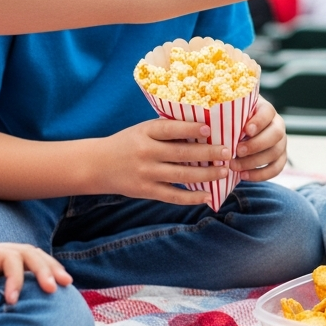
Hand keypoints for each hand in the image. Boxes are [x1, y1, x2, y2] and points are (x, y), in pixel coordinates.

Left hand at [0, 240, 71, 304]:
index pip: (10, 258)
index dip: (17, 278)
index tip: (12, 302)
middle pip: (28, 252)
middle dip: (45, 268)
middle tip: (57, 288)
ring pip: (31, 256)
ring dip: (48, 267)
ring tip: (66, 282)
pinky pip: (24, 265)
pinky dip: (40, 271)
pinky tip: (51, 281)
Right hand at [98, 118, 231, 205]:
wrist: (96, 165)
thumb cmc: (128, 143)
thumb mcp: (143, 130)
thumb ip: (167, 129)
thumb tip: (203, 128)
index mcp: (145, 132)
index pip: (170, 129)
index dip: (190, 129)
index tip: (209, 129)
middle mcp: (146, 152)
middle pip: (181, 153)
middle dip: (208, 153)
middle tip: (228, 152)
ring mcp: (146, 173)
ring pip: (181, 175)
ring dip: (206, 175)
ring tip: (224, 171)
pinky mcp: (145, 190)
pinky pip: (172, 196)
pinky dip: (191, 198)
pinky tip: (208, 197)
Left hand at [232, 97, 287, 180]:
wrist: (239, 134)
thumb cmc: (231, 121)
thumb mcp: (229, 114)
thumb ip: (224, 115)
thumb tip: (206, 118)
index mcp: (266, 110)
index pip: (268, 112)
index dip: (259, 122)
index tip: (246, 130)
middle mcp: (277, 125)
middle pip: (276, 134)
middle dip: (256, 144)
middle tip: (237, 151)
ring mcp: (281, 142)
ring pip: (275, 153)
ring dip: (254, 162)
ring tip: (234, 166)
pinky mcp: (280, 158)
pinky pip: (276, 168)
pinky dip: (260, 174)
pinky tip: (243, 175)